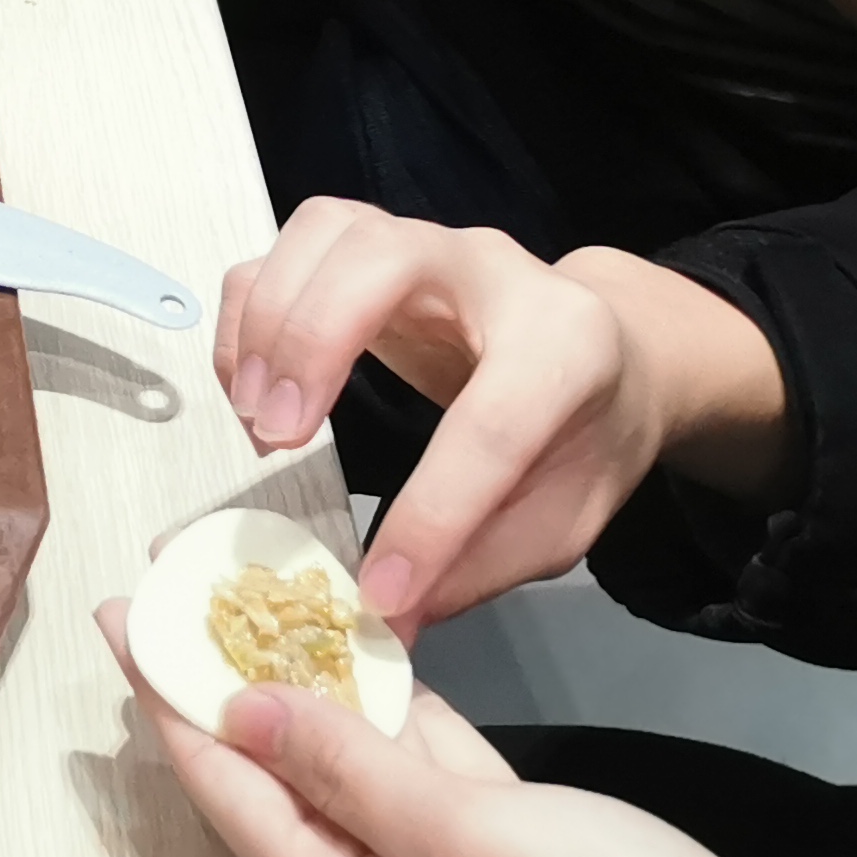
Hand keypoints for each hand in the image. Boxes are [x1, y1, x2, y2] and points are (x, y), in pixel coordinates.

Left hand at [97, 608, 856, 856]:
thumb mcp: (471, 845)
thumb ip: (351, 773)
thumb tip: (237, 708)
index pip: (225, 782)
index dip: (167, 689)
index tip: (120, 605)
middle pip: (271, 763)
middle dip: (221, 667)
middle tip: (181, 571)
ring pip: (346, 753)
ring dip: (305, 669)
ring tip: (254, 580)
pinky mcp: (510, 854)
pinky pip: (422, 764)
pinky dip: (395, 699)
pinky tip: (371, 637)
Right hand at [215, 203, 792, 628]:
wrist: (605, 350)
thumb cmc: (583, 434)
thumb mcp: (563, 517)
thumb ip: (481, 563)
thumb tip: (392, 622)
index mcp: (566, 343)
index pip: (492, 421)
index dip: (430, 513)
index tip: (378, 590)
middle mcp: (493, 268)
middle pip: (383, 261)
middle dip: (314, 346)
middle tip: (279, 441)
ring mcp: (422, 241)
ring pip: (324, 233)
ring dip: (270, 324)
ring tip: (262, 420)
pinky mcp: (367, 243)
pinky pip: (286, 248)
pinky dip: (251, 315)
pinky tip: (254, 389)